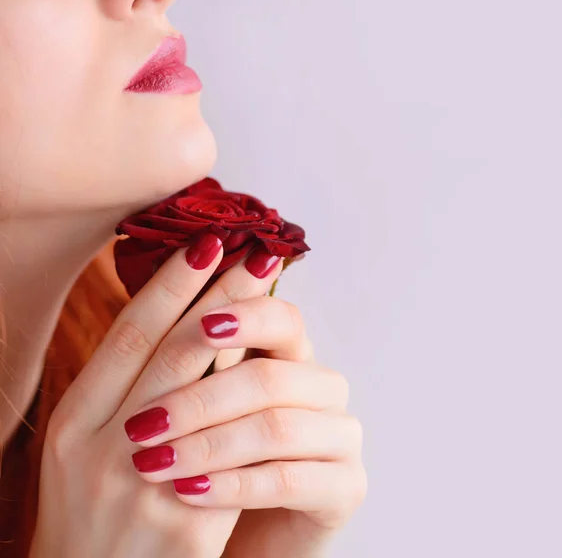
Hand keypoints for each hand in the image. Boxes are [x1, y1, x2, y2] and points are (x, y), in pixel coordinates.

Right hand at [30, 235, 282, 557]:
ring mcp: (142, 486)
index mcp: (74, 421)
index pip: (131, 335)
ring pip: (203, 391)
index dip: (172, 285)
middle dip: (221, 295)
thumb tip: (185, 323)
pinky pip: (231, 452)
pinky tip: (280, 366)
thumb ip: (126, 389)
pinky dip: (254, 406)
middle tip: (257, 253)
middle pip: (174, 349)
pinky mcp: (185, 525)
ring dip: (245, 337)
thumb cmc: (91, 511)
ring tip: (273, 297)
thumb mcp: (87, 445)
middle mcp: (101, 447)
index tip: (207, 244)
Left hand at [124, 296, 366, 557]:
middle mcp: (323, 388)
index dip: (246, 317)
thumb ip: (199, 361)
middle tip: (144, 423)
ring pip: (278, 428)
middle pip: (272, 377)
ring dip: (210, 445)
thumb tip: (175, 312)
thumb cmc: (218, 456)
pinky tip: (189, 490)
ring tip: (154, 463)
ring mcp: (341, 436)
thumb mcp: (203, 404)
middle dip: (202, 399)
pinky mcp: (347, 486)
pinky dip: (234, 485)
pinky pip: (289, 481)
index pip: (282, 319)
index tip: (200, 324)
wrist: (243, 528)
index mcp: (293, 355)